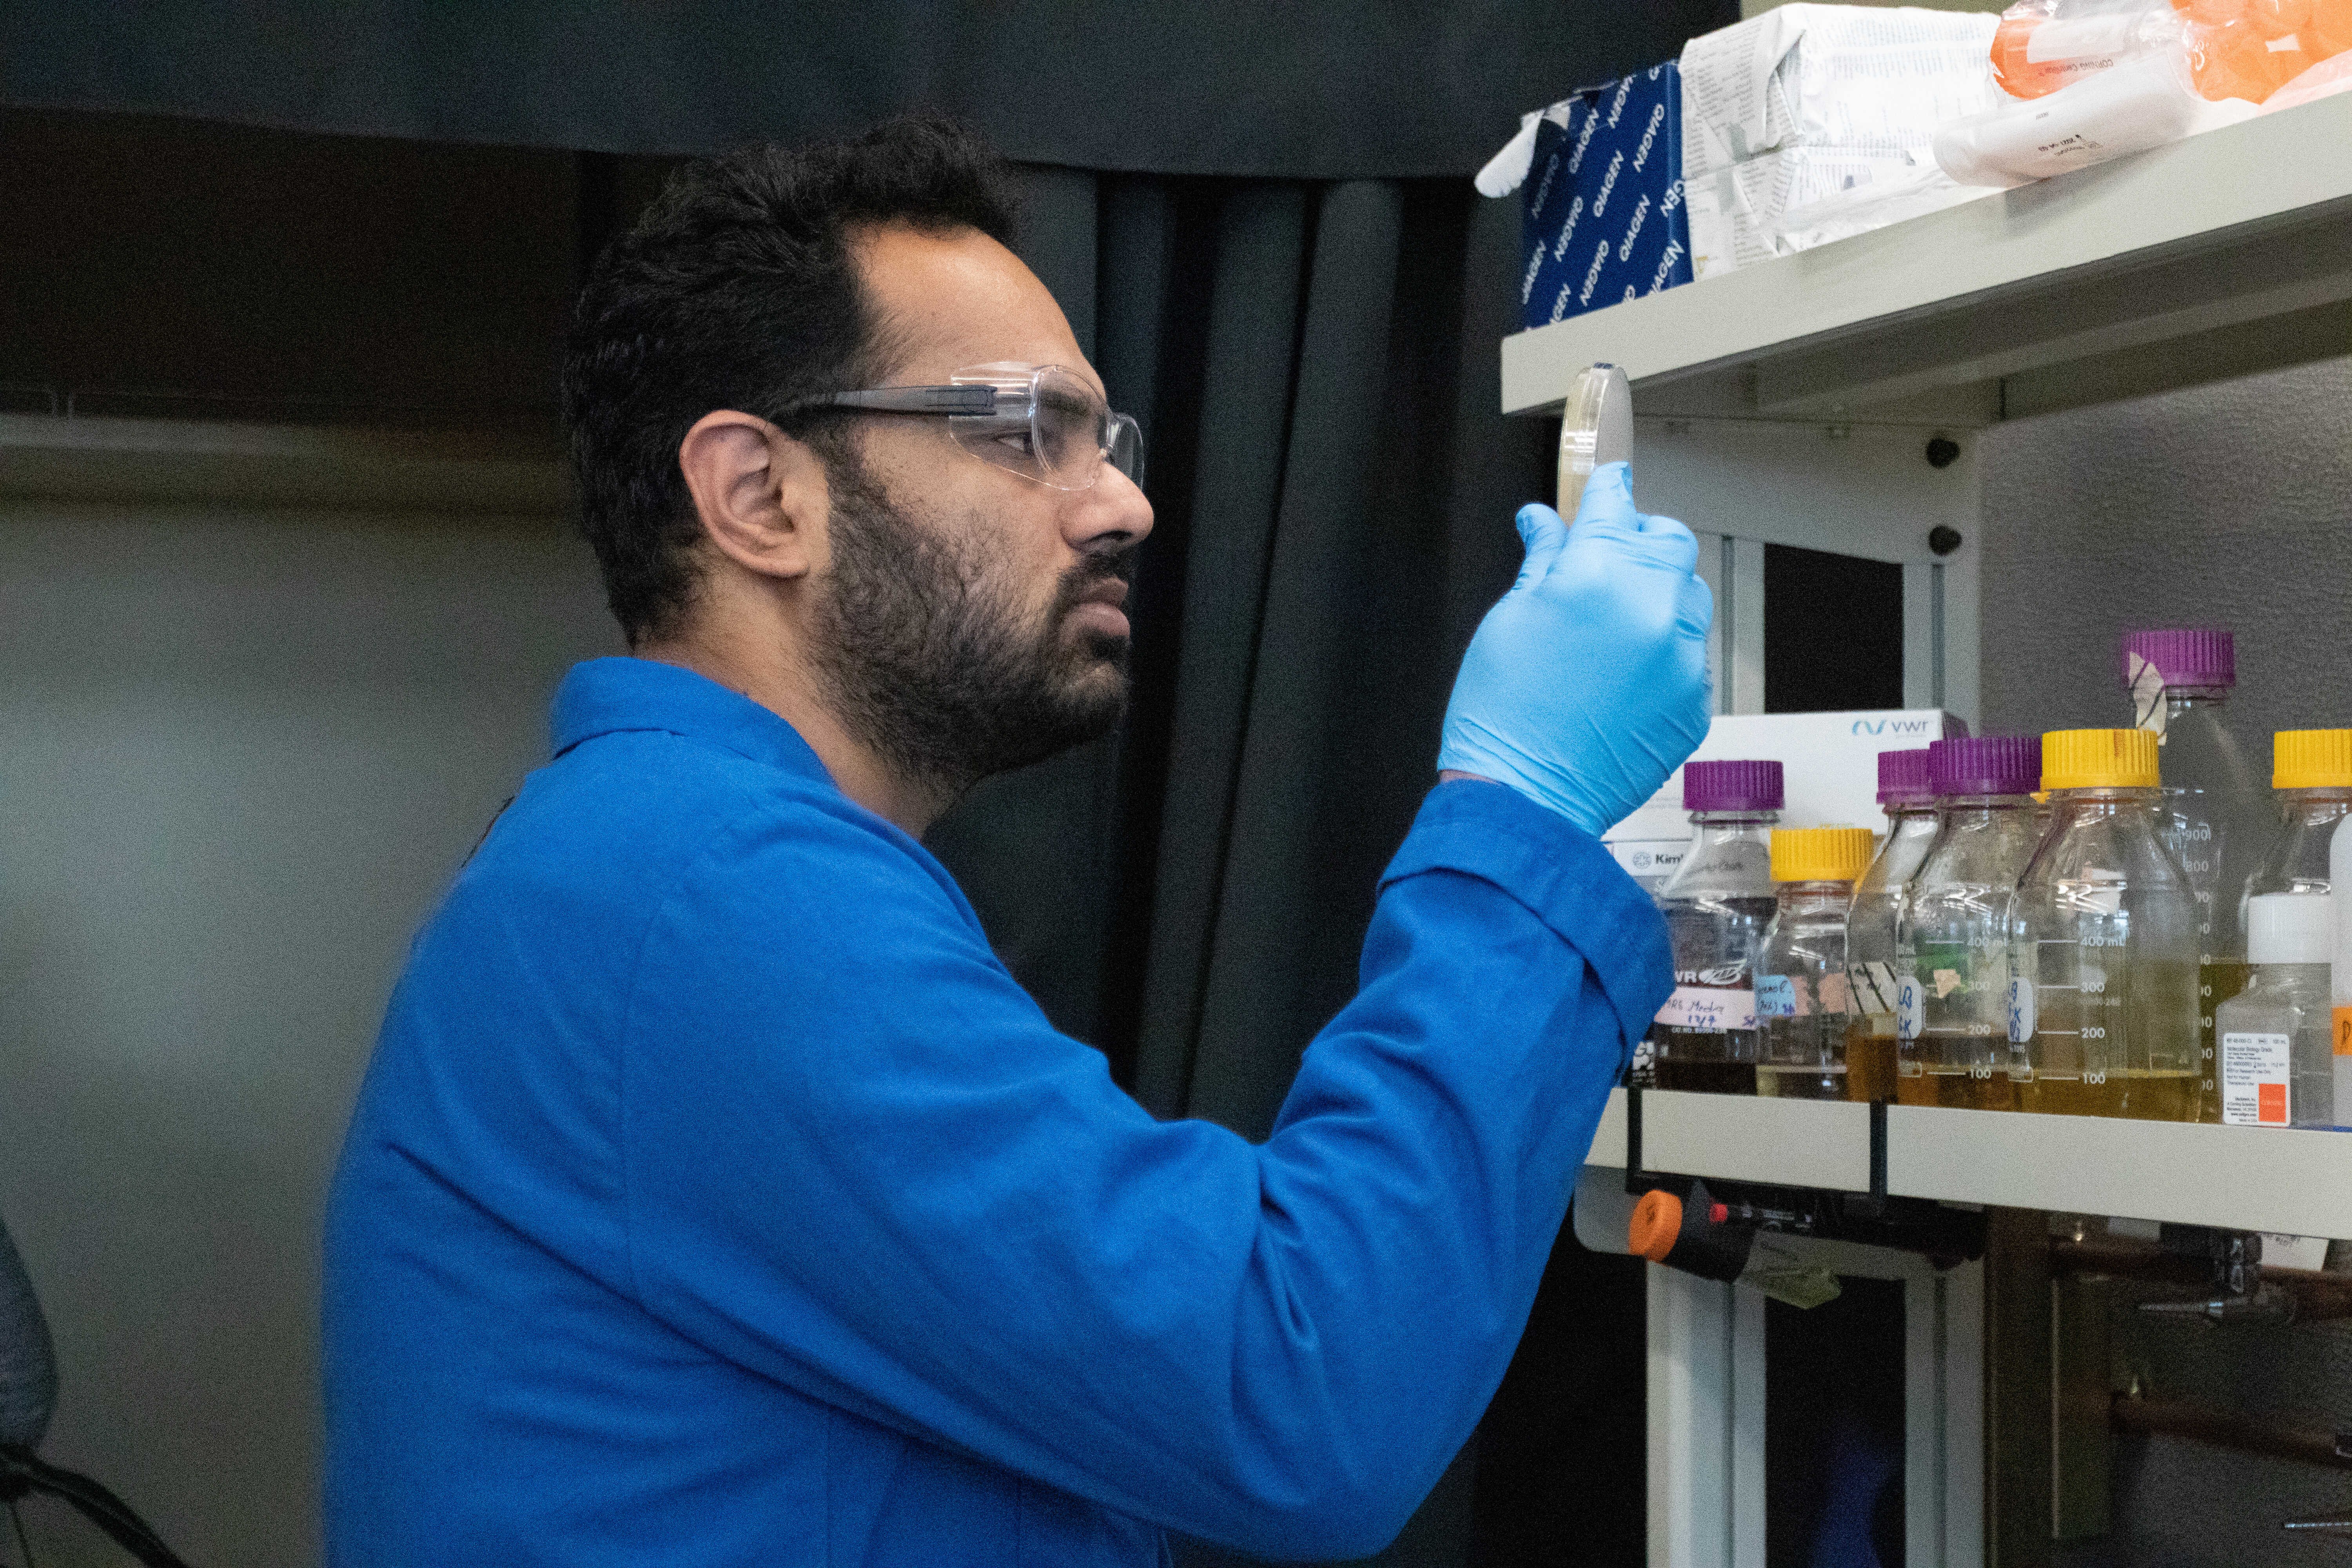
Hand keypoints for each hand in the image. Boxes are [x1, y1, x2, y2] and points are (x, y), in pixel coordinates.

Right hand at [1437, 462, 1711, 836]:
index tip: (1606, 484)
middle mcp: (1649, 607)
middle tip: (1609, 559)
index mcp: (1595, 575)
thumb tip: (1545, 521)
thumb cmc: (1502, 712)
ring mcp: (1680, 657)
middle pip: (1668, 541)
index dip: (1607, 489)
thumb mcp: (1508, 620)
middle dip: (1641, 539)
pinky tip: (1625, 675)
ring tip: (1618, 623)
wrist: (1524, 797)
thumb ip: (1541, 561)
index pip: (1614, 503)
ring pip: (1689, 595)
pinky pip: (1690, 654)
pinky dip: (1664, 652)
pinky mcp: (1694, 701)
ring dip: (1660, 593)